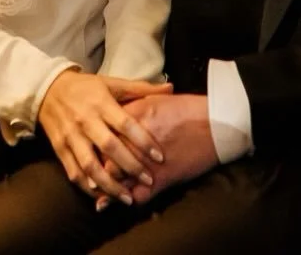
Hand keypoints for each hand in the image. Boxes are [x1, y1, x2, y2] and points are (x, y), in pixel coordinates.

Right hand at [37, 70, 169, 203]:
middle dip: (130, 167)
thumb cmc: (86, 87)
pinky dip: (87, 187)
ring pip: (90, 165)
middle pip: (109, 147)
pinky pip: (73, 172)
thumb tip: (170, 88)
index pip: (125, 124)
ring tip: (127, 198)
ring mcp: (71, 136)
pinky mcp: (60, 149)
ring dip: (109, 185)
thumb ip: (141, 88)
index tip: (160, 156)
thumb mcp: (112, 83)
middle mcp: (86, 120)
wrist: (48, 89)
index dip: (143, 141)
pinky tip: (102, 196)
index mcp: (101, 103)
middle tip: (149, 181)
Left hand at [98, 94, 217, 208]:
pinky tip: (121, 201)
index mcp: (132, 115)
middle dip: (95, 165)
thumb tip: (114, 111)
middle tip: (87, 171)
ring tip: (98, 191)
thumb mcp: (154, 98)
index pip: (103, 131)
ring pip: (118, 177)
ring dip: (107, 186)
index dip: (92, 141)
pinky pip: (139, 194)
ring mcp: (147, 160)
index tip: (86, 145)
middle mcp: (135, 138)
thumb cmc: (185, 108)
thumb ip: (132, 103)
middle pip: (105, 156)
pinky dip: (129, 199)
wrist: (214, 122)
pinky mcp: (162, 178)